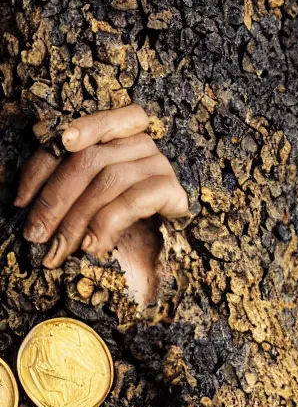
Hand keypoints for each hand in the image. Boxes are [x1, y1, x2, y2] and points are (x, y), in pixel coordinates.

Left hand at [15, 104, 189, 268]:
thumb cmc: (115, 238)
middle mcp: (141, 144)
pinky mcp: (173, 191)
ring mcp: (161, 165)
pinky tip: (93, 248)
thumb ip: (58, 189)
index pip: (75, 135)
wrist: (155, 272)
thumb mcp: (78, 207)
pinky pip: (132, 200)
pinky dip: (106, 225)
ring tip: (60, 251)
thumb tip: (12, 188)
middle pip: (89, 157)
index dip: (43, 164)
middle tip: (36, 235)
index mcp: (115, 136)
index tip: (20, 199)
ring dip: (76, 219)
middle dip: (55, 199)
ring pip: (109, 178)